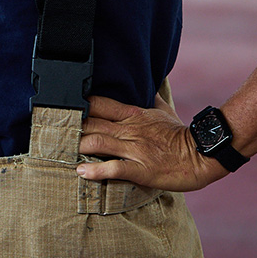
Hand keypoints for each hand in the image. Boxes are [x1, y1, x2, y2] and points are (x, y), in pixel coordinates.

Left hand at [77, 93, 227, 191]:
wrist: (202, 153)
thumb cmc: (182, 133)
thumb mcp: (164, 110)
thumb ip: (151, 98)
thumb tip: (149, 86)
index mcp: (134, 115)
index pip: (100, 104)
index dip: (80, 105)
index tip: (64, 106)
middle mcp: (130, 130)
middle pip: (93, 123)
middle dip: (72, 127)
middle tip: (54, 130)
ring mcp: (134, 150)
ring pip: (98, 143)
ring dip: (79, 145)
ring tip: (62, 149)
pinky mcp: (140, 170)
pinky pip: (114, 168)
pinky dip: (95, 170)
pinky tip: (81, 171)